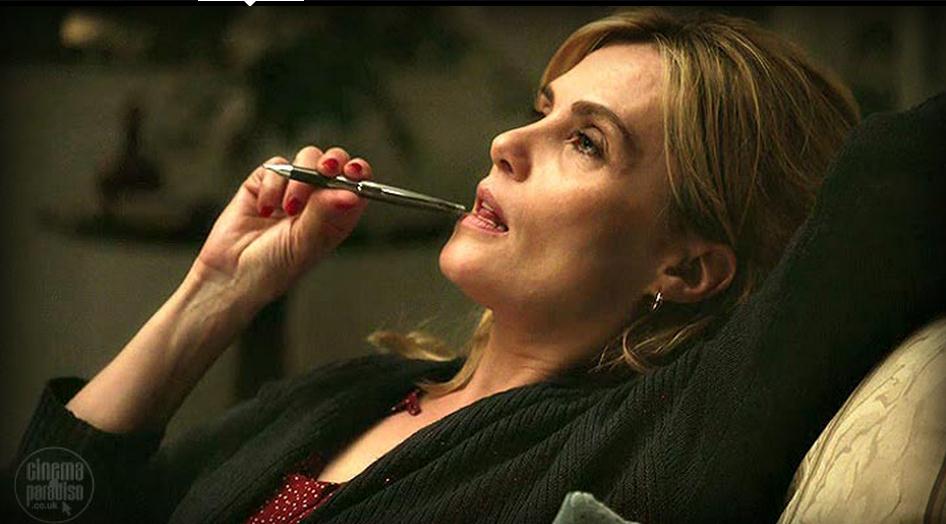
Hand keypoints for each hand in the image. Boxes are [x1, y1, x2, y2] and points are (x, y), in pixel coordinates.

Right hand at [190, 145, 371, 306]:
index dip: (358, 173)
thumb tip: (351, 194)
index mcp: (336, 216)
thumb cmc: (273, 269)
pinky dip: (272, 186)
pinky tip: (264, 210)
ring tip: (287, 208)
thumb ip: (325, 213)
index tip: (352, 171)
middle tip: (324, 171)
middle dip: (331, 163)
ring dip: (299, 180)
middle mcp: (317, 200)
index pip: (357, 185)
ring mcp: (291, 189)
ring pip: (307, 158)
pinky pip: (276, 166)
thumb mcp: (304, 243)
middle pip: (335, 163)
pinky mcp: (265, 183)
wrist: (231, 273)